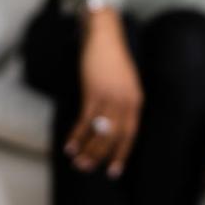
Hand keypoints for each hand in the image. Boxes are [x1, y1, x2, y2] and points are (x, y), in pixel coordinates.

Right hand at [64, 11, 142, 178]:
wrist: (104, 34)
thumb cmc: (111, 57)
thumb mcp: (123, 82)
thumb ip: (121, 102)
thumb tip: (107, 126)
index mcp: (136, 100)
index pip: (131, 134)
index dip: (122, 154)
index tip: (113, 170)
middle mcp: (126, 101)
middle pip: (115, 137)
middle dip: (101, 156)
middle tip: (87, 168)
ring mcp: (110, 96)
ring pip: (100, 132)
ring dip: (87, 149)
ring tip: (77, 162)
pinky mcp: (94, 91)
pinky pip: (85, 120)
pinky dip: (76, 135)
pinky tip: (69, 144)